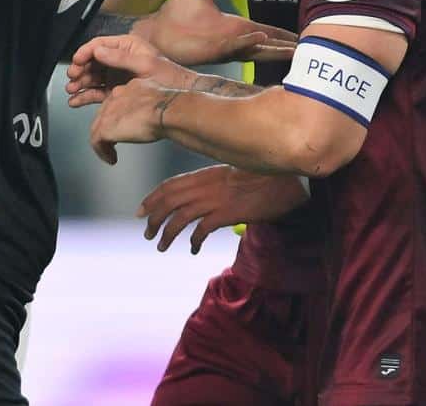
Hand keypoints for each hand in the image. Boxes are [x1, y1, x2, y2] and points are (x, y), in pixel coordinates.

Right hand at [66, 34, 195, 107]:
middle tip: (73, 78)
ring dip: (80, 83)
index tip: (76, 61)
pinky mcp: (117, 90)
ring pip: (92, 77)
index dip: (85, 52)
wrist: (179, 97)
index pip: (99, 44)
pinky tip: (76, 100)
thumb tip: (98, 51)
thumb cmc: (169, 77)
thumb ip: (121, 57)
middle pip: (92, 61)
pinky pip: (97, 91)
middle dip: (80, 69)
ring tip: (72, 90)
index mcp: (127, 46)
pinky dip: (86, 95)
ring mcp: (117, 75)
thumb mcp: (146, 64)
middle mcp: (119, 59)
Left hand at [88, 78, 179, 164]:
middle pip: (104, 114)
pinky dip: (103, 152)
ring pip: (97, 128)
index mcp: (131, 87)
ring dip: (104, 143)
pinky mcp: (106, 128)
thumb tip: (160, 116)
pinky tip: (111, 159)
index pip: (117, 101)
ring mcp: (109, 112)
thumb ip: (156, 106)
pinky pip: (96, 142)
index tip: (123, 125)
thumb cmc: (173, 107)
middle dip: (108, 129)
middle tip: (114, 141)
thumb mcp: (163, 101)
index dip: (118, 116)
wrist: (168, 110)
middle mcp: (117, 96)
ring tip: (110, 153)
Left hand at [135, 0, 297, 64]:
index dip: (283, 35)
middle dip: (286, 47)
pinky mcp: (211, 50)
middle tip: (309, 50)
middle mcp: (233, 40)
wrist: (155, 30)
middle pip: (266, 45)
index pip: (266, 32)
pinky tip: (260, 37)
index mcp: (235, 27)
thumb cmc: (176, 16)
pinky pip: (233, 47)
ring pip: (255, 49)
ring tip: (294, 49)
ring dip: (273, 49)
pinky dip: (247, 42)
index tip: (303, 38)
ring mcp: (223, 47)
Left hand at [139, 165, 309, 253]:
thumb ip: (213, 185)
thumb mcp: (231, 176)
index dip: (151, 199)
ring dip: (166, 234)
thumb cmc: (262, 179)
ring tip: (161, 246)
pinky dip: (193, 241)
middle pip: (168, 202)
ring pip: (178, 218)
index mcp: (204, 175)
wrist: (285, 181)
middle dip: (153, 218)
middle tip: (147, 234)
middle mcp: (204, 186)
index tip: (140, 211)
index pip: (168, 185)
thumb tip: (199, 200)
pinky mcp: (226, 214)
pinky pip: (201, 230)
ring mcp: (214, 200)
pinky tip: (193, 250)